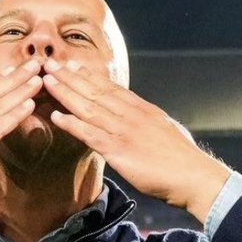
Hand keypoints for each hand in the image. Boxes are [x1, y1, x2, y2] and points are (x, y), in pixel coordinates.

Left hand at [42, 60, 231, 220]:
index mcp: (144, 109)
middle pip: (95, 91)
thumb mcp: (166, 130)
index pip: (111, 88)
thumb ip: (148, 123)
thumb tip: (142, 122)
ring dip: (65, 93)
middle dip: (70, 77)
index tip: (73, 65)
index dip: (89, 76)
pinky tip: (56, 116)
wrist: (194, 176)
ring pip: (88, 107)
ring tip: (47, 81)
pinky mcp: (119, 150)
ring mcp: (124, 130)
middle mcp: (132, 114)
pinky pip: (89, 134)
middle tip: (50, 64)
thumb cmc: (183, 160)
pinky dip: (71, 124)